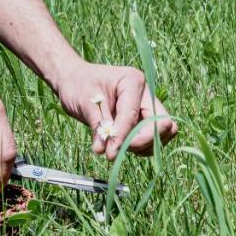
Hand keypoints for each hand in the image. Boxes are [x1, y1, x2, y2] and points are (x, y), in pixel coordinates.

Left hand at [53, 63, 177, 159]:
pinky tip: (120, 145)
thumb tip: (106, 151)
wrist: (74, 80)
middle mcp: (145, 93)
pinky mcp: (144, 119)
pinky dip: (140, 148)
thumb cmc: (78, 85)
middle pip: (161, 125)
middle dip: (141, 141)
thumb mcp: (84, 103)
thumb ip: (99, 126)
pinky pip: (152, 140)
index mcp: (132, 81)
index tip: (109, 154)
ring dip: (141, 146)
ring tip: (115, 145)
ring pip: (160, 135)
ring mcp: (147, 107)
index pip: (133, 115)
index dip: (123, 137)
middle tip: (116, 149)